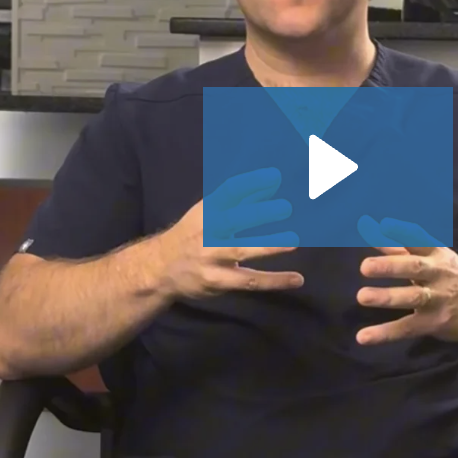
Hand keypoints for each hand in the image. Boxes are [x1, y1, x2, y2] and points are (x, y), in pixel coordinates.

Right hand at [155, 167, 303, 300]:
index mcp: (208, 211)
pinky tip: (297, 279)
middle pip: (234, 219)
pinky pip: (249, 281)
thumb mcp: (209, 212)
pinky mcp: (218, 280)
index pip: (229, 191)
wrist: (160, 268)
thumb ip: (241, 199)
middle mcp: (208, 232)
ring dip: (268, 246)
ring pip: (241, 251)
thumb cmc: (192, 235)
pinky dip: (274, 281)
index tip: (275, 176)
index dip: (251, 182)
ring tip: (294, 241)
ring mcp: (211, 257)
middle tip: (286, 208)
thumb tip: (272, 182)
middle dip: (259, 213)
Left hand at [355, 214, 457, 345]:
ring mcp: (437, 299)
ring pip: (413, 297)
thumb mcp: (430, 257)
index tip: (383, 225)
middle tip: (365, 267)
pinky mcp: (434, 323)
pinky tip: (364, 337)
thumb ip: (398, 246)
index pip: (419, 240)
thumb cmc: (449, 275)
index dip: (401, 232)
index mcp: (435, 254)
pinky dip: (385, 333)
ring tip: (362, 296)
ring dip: (387, 297)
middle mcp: (437, 274)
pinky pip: (408, 328)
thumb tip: (368, 227)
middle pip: (414, 268)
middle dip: (390, 266)